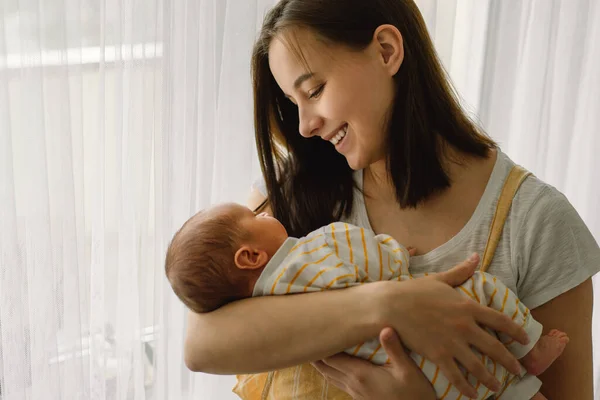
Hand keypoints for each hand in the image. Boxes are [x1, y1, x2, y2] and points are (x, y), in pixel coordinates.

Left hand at [312, 328, 435, 399]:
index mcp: (360, 375)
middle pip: (325, 367)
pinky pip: (339, 383)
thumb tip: (385, 328)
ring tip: (314, 349)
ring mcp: (356, 393)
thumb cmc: (415, 394)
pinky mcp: (361, 398)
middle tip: (308, 336)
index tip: (315, 329)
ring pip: (330, 376)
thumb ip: (395, 349)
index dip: (320, 345)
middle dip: (315, 352)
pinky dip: (331, 372)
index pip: (330, 358)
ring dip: (321, 363)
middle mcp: (353, 384)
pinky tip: (335, 367)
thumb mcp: (408, 371)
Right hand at [372, 254, 528, 396]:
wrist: (391, 305)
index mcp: (467, 306)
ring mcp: (452, 342)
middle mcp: (464, 326)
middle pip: (495, 347)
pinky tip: (473, 395)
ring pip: (478, 366)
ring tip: (497, 387)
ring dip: (490, 378)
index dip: (516, 331)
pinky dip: (466, 388)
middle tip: (518, 370)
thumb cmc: (413, 290)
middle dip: (509, 361)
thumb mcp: (439, 279)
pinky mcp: (438, 355)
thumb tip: (475, 257)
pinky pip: (456, 376)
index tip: (525, 339)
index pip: (500, 320)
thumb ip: (460, 271)